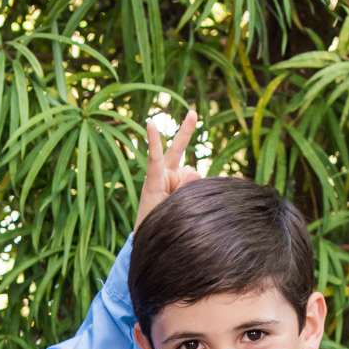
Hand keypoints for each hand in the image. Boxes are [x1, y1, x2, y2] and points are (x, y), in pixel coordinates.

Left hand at [135, 104, 199, 231]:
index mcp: (153, 182)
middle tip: (192, 113)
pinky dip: (198, 188)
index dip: (154, 142)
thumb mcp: (163, 210)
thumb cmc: (153, 222)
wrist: (153, 235)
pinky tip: (192, 194)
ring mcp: (175, 179)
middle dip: (185, 132)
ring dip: (191, 187)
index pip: (154, 158)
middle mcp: (164, 175)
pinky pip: (197, 180)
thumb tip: (196, 172)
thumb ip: (179, 191)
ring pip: (193, 173)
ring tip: (178, 204)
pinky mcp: (184, 184)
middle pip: (177, 151)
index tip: (150, 123)